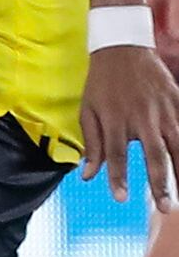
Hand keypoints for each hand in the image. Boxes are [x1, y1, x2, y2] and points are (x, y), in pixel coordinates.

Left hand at [82, 42, 178, 207]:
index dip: (118, 178)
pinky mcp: (178, 102)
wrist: (122, 49)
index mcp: (116, 120)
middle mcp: (142, 118)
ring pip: (178, 146)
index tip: (121, 199)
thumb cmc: (101, 84)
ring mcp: (164, 111)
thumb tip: (87, 176)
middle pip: (154, 156)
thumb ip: (92, 145)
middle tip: (164, 207)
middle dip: (160, 184)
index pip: (116, 155)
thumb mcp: (88, 111)